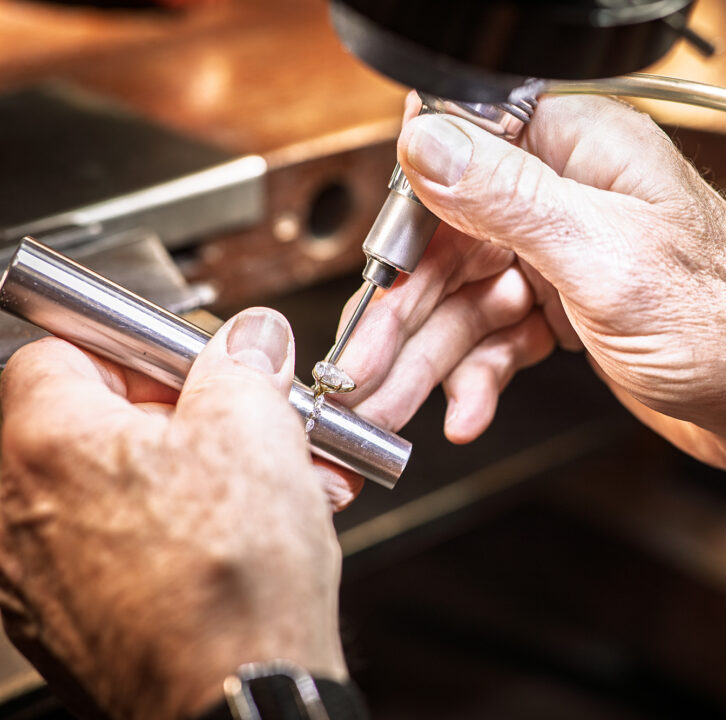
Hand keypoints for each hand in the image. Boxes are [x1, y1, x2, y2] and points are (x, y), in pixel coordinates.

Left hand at [0, 309, 347, 719]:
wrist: (232, 699)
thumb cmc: (231, 583)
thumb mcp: (256, 429)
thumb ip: (243, 365)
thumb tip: (249, 340)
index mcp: (48, 442)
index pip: (62, 349)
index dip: (139, 351)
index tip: (190, 368)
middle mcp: (19, 510)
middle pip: (93, 425)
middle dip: (182, 420)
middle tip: (242, 430)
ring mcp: (35, 577)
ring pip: (116, 492)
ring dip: (191, 479)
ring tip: (262, 491)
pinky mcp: (68, 624)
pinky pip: (116, 550)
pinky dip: (172, 535)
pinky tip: (238, 542)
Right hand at [335, 94, 725, 474]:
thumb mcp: (608, 260)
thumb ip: (510, 199)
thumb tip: (429, 142)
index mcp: (587, 155)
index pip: (465, 159)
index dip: (411, 220)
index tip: (376, 275)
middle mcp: (574, 198)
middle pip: (454, 244)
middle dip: (406, 314)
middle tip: (361, 367)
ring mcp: (572, 256)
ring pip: (470, 299)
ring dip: (430, 357)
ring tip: (392, 404)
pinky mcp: (574, 309)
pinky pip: (502, 335)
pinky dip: (479, 374)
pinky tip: (466, 408)